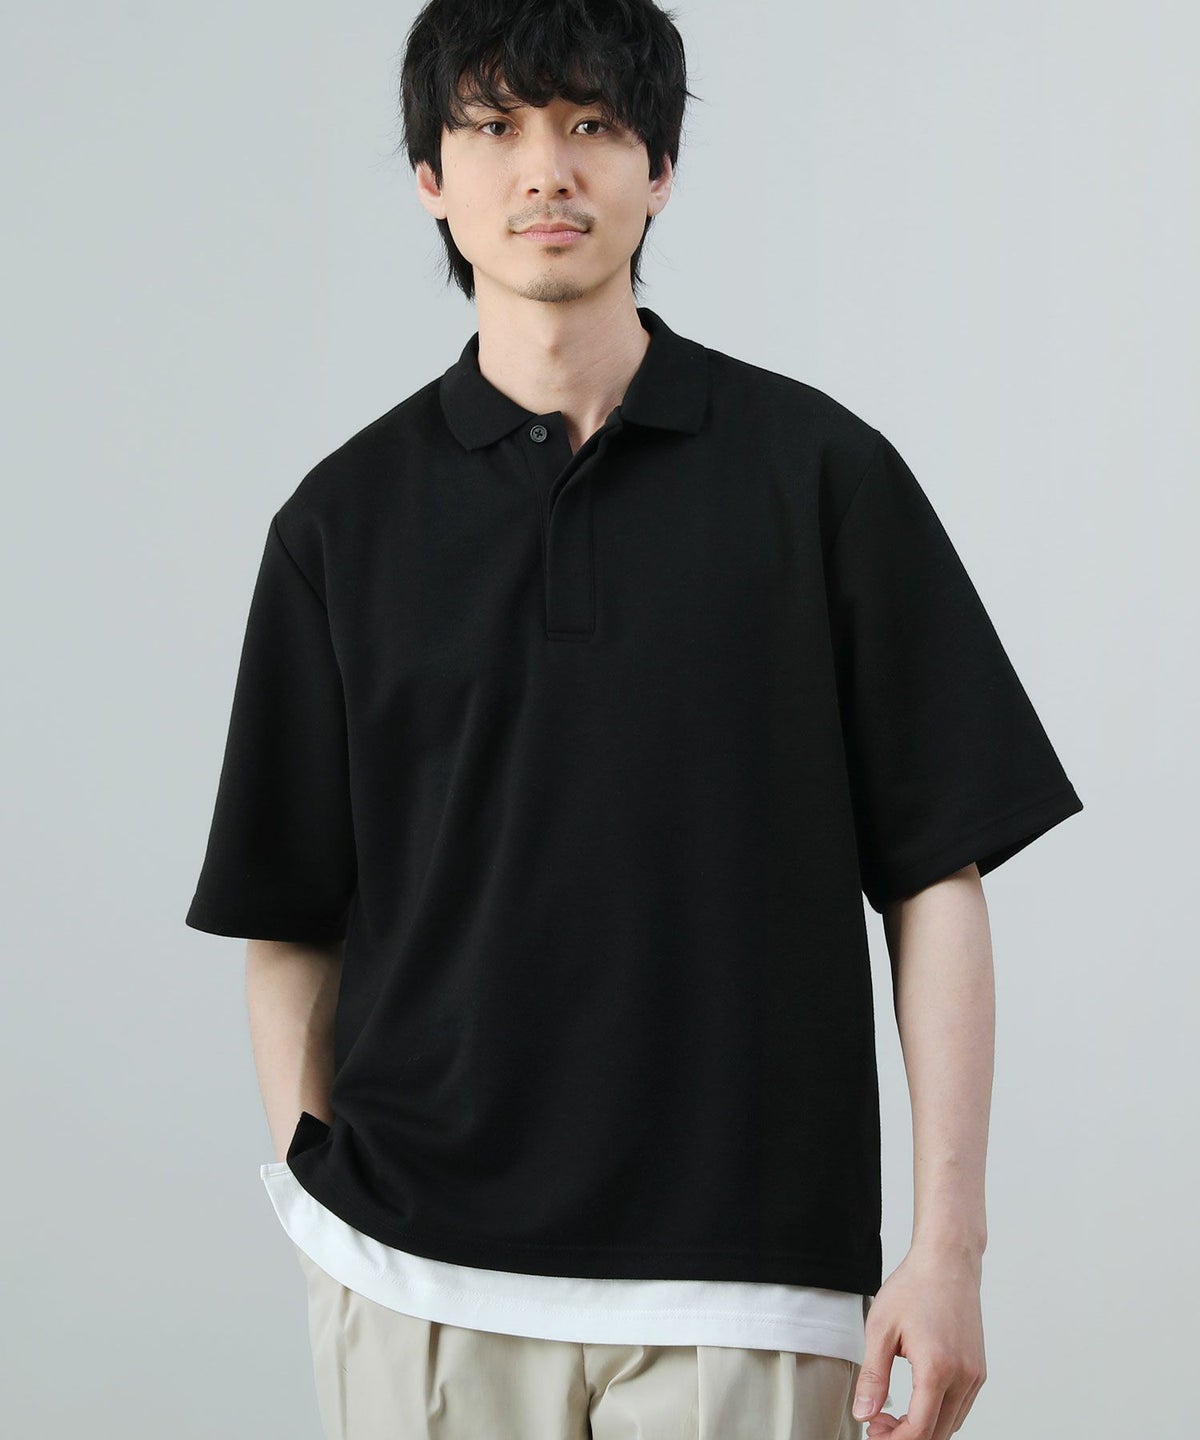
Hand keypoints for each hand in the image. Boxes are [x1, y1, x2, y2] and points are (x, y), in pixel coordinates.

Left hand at [851, 1243, 986, 1438]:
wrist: (947, 1262)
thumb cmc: (914, 1287)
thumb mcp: (881, 1329)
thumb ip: (872, 1377)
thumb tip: (864, 1414)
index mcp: (937, 1369)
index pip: (920, 1430)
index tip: (873, 1431)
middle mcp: (963, 1377)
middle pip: (938, 1434)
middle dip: (905, 1437)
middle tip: (877, 1422)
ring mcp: (975, 1375)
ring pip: (951, 1425)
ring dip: (923, 1429)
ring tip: (892, 1413)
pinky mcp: (978, 1370)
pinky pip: (960, 1408)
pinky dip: (939, 1415)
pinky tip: (916, 1401)